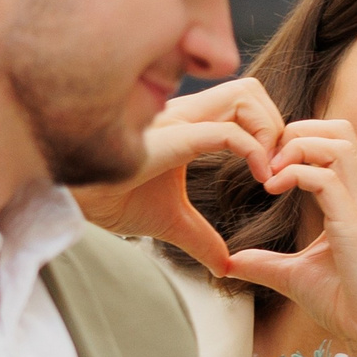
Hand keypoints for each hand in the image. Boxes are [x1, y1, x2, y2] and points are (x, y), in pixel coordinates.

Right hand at [72, 78, 284, 274]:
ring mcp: (180, 120)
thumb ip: (201, 238)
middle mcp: (188, 114)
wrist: (78, 203)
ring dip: (270, 131)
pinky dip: (255, 152)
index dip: (269, 130)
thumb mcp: (172, 221)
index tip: (272, 173)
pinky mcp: (175, 137)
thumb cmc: (114, 200)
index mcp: (189, 125)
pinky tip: (261, 179)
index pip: (244, 103)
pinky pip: (230, 131)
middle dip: (276, 124)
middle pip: (252, 89)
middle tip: (278, 167)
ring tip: (269, 172)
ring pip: (247, 95)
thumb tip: (224, 267)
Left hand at [228, 120, 356, 356]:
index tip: (268, 167)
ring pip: (337, 144)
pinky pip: (326, 179)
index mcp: (353, 201)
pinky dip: (295, 174)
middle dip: (298, 132)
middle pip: (339, 129)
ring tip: (271, 174)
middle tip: (268, 162)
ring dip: (297, 148)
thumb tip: (230, 263)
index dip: (299, 141)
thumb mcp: (295, 277)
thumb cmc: (347, 305)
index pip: (334, 142)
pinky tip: (273, 190)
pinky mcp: (355, 226)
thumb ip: (265, 263)